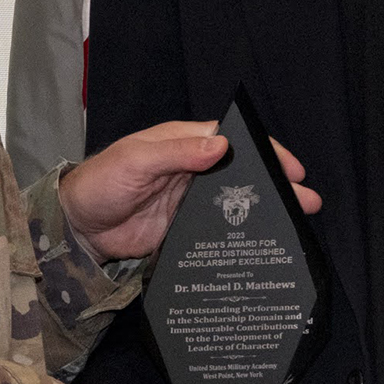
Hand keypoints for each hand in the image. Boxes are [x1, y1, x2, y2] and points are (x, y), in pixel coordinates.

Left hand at [59, 122, 322, 261]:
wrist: (77, 227)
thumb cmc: (101, 182)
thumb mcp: (136, 160)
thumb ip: (177, 153)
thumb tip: (220, 145)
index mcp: (183, 142)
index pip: (233, 139)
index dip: (264, 152)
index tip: (290, 167)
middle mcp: (193, 168)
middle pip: (242, 172)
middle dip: (275, 184)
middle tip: (306, 200)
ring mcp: (191, 200)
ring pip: (236, 201)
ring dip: (265, 210)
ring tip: (296, 222)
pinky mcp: (186, 228)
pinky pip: (219, 228)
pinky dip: (241, 233)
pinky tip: (261, 243)